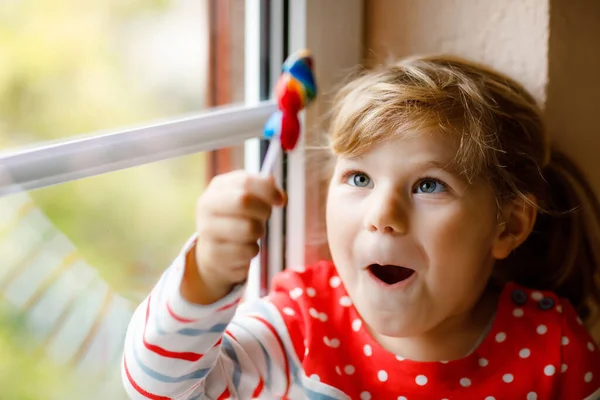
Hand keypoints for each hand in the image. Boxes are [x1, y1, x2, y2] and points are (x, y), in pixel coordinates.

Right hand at [181, 170, 284, 303]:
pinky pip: (247, 250)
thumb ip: (264, 192)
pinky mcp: (213, 253)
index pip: (245, 182)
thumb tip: (280, 196)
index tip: (280, 201)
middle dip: (263, 210)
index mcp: (218, 187)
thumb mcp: (246, 200)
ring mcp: (207, 230)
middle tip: (265, 217)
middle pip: (245, 201)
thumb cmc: (236, 221)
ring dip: (259, 232)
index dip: (268, 190)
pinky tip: (244, 249)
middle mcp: (208, 205)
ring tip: (253, 234)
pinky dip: (252, 250)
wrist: (213, 253)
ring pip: (249, 228)